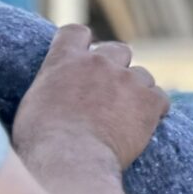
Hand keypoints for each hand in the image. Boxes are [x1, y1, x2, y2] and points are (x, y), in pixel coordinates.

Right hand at [13, 25, 168, 172]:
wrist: (69, 160)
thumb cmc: (41, 142)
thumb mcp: (32, 106)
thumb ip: (50, 89)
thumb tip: (54, 96)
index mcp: (65, 60)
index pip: (76, 32)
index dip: (83, 44)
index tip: (85, 59)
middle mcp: (98, 62)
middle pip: (118, 49)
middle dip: (117, 66)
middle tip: (110, 93)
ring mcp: (126, 79)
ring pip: (142, 75)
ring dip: (137, 90)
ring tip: (127, 116)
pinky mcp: (148, 101)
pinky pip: (160, 98)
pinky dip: (155, 110)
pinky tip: (146, 126)